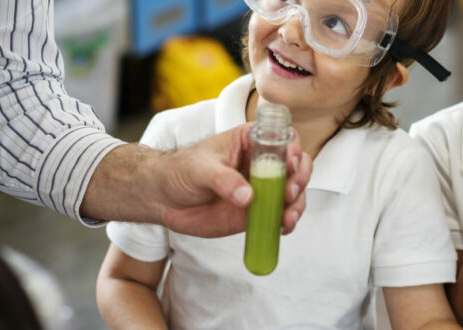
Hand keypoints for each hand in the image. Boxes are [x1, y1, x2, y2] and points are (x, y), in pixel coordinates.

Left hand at [155, 123, 312, 237]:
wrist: (162, 199)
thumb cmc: (179, 171)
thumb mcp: (199, 169)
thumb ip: (223, 180)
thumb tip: (248, 197)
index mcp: (250, 141)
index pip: (282, 138)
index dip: (293, 149)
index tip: (290, 165)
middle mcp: (261, 163)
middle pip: (296, 166)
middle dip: (300, 180)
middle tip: (289, 194)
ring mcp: (261, 188)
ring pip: (292, 193)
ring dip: (297, 204)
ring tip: (287, 218)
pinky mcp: (256, 211)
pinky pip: (279, 215)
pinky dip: (286, 222)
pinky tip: (282, 227)